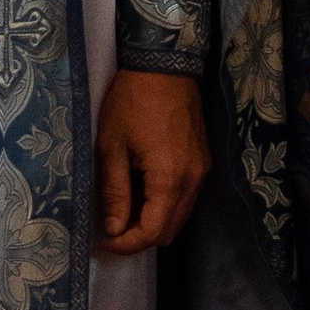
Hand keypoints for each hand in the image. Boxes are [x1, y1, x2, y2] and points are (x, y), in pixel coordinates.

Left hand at [95, 68, 210, 254]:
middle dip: (141, 237)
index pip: (153, 232)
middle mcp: (192, 181)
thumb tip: (114, 229)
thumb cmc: (131, 102)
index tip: (106, 241)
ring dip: (154, 222)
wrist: (164, 65)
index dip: (128, 244)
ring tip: (124, 211)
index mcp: (169, 179)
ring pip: (180, 216)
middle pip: (170, 231)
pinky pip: (186, 199)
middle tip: (113, 228)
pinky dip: (166, 206)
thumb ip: (115, 192)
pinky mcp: (203, 162)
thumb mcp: (112, 146)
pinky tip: (143, 193)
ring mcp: (201, 172)